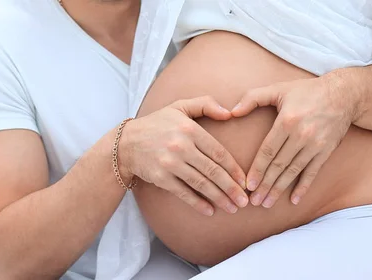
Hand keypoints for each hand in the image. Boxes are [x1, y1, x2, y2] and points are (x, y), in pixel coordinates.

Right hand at [121, 96, 248, 215]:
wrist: (125, 143)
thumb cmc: (157, 124)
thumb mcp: (179, 106)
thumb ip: (205, 104)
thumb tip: (230, 113)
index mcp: (189, 129)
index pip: (218, 152)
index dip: (234, 168)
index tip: (245, 181)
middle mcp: (181, 146)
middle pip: (213, 171)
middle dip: (231, 187)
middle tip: (244, 200)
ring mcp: (170, 163)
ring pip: (201, 183)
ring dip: (219, 198)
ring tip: (232, 208)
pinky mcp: (161, 177)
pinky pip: (183, 192)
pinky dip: (198, 203)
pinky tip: (210, 211)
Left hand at [231, 77, 355, 207]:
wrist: (344, 94)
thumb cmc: (306, 91)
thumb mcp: (278, 89)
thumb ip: (253, 98)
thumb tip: (232, 111)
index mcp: (287, 121)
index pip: (268, 151)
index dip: (257, 169)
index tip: (248, 185)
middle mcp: (301, 135)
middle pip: (279, 165)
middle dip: (265, 185)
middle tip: (254, 202)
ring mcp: (315, 145)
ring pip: (293, 171)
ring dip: (279, 189)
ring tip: (267, 203)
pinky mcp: (326, 151)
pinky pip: (313, 172)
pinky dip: (304, 187)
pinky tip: (294, 200)